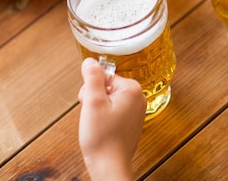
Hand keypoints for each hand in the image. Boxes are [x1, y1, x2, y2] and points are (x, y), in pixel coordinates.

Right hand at [78, 57, 146, 180]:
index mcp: (132, 89)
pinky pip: (112, 111)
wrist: (109, 166)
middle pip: (106, 87)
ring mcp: (135, 111)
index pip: (104, 77)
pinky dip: (103, 118)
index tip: (90, 103)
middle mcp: (138, 98)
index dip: (91, 89)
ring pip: (108, 100)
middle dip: (94, 99)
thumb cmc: (102, 137)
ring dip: (97, 109)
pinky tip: (102, 130)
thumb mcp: (93, 101)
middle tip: (93, 115)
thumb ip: (92, 77)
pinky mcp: (130, 122)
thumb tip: (90, 61)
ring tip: (97, 124)